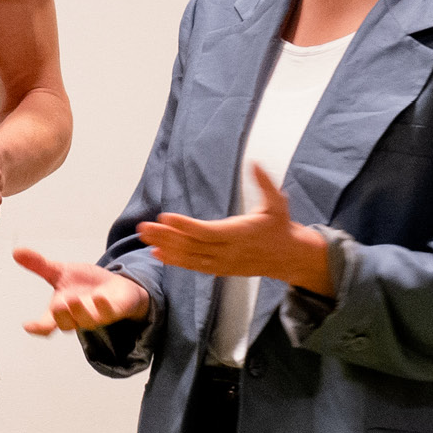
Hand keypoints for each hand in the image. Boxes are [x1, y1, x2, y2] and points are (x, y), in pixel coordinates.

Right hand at [14, 246, 149, 334]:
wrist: (115, 287)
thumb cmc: (85, 284)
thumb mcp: (60, 272)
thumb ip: (39, 265)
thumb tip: (16, 251)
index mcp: (61, 310)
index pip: (46, 323)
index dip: (37, 327)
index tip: (27, 325)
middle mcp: (77, 316)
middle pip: (66, 324)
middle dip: (61, 316)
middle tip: (57, 305)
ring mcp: (96, 316)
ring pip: (87, 321)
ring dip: (80, 312)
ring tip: (74, 300)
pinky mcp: (114, 311)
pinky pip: (109, 313)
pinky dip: (103, 306)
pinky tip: (99, 296)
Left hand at [135, 164, 332, 294]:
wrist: (290, 258)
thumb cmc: (281, 227)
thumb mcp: (278, 203)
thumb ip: (265, 184)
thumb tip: (254, 162)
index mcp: (240, 234)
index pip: (207, 232)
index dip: (185, 225)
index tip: (164, 216)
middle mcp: (228, 251)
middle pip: (192, 245)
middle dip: (166, 236)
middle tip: (143, 228)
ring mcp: (224, 263)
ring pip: (190, 257)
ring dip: (166, 247)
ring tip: (145, 238)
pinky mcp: (221, 269)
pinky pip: (195, 266)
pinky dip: (176, 261)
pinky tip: (158, 253)